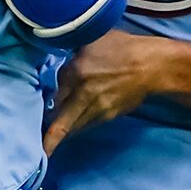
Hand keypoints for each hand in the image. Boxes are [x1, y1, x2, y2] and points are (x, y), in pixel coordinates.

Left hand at [41, 30, 170, 152]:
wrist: (152, 66)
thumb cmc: (123, 48)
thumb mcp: (92, 41)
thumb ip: (73, 53)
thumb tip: (60, 62)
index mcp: (77, 73)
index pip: (53, 95)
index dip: (45, 104)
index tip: (38, 113)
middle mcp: (84, 95)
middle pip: (61, 122)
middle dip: (49, 137)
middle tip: (39, 149)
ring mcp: (98, 108)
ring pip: (74, 126)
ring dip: (63, 132)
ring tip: (51, 141)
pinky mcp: (109, 115)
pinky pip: (88, 124)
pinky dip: (79, 125)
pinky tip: (75, 124)